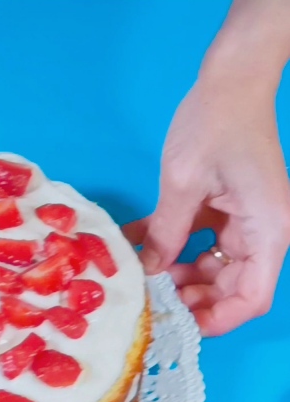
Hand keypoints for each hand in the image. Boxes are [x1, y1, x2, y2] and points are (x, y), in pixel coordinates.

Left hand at [124, 66, 289, 335]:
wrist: (229, 79)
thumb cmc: (214, 126)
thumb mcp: (183, 185)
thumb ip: (168, 234)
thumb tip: (151, 273)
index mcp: (266, 232)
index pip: (252, 298)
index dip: (217, 319)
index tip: (178, 322)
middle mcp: (259, 232)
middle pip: (229, 286)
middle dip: (189, 296)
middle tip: (148, 296)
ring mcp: (240, 221)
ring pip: (210, 266)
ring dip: (176, 273)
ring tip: (140, 274)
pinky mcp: (221, 208)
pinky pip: (196, 238)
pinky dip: (169, 244)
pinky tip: (134, 244)